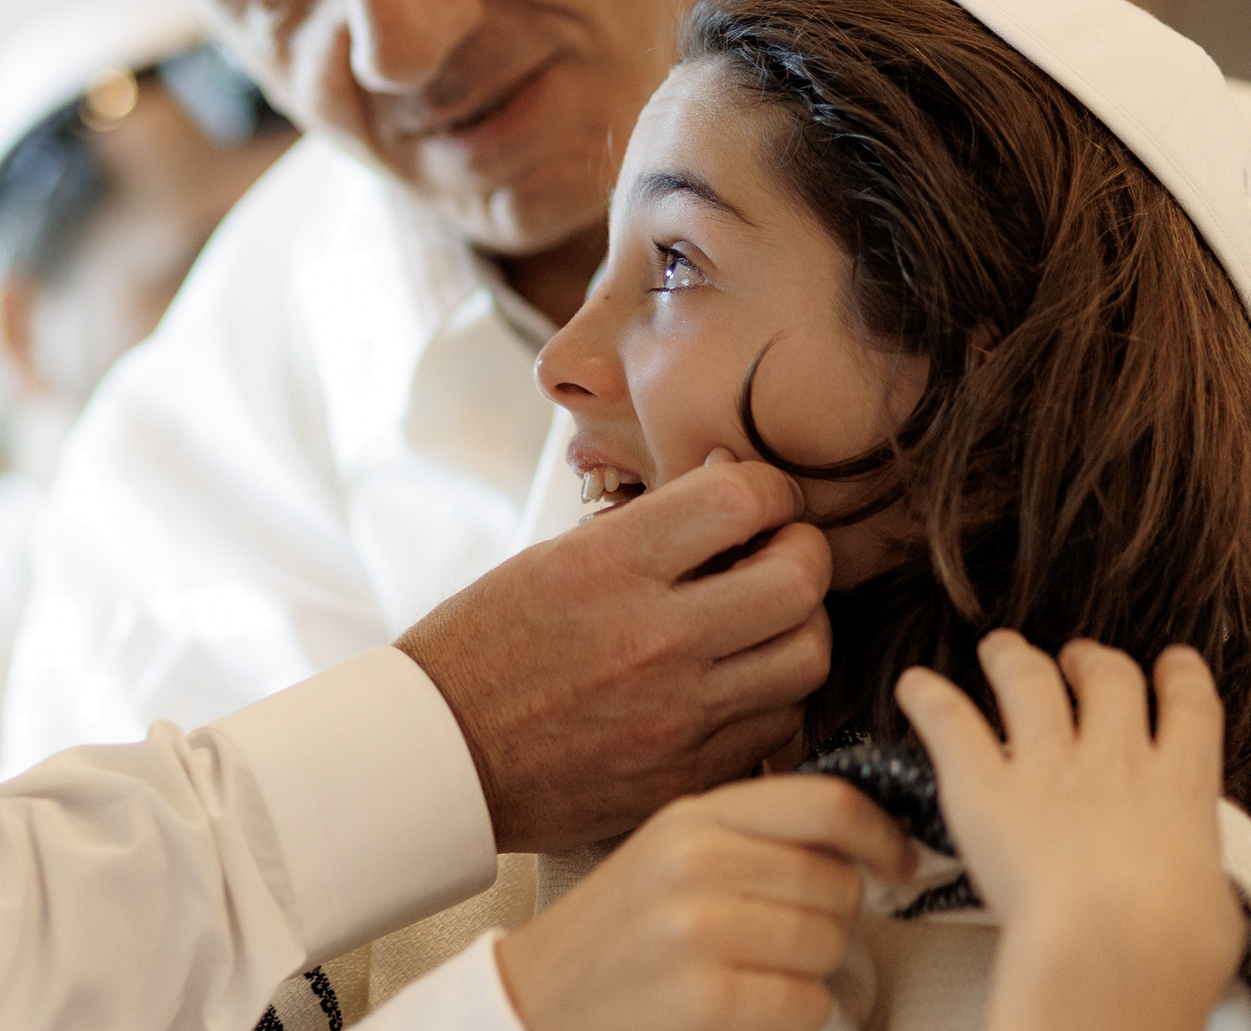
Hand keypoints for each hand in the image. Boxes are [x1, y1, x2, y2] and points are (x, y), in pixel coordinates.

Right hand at [397, 457, 831, 853]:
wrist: (441, 756)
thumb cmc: (489, 645)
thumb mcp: (552, 558)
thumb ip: (648, 524)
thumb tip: (732, 476)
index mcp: (611, 567)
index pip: (743, 500)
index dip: (770, 488)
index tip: (762, 497)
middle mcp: (656, 638)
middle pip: (801, 579)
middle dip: (803, 553)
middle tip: (779, 552)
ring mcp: (680, 714)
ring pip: (809, 656)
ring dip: (799, 626)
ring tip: (764, 620)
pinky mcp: (690, 774)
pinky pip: (781, 725)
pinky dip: (774, 695)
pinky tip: (740, 681)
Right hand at [495, 775, 913, 1030]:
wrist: (536, 1003)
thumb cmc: (618, 937)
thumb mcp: (672, 855)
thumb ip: (752, 836)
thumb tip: (863, 841)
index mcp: (691, 815)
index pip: (824, 802)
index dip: (881, 833)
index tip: (898, 863)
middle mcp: (694, 859)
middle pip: (837, 883)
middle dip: (831, 921)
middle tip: (783, 941)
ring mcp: (697, 927)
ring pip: (830, 945)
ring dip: (812, 973)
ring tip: (754, 975)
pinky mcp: (705, 996)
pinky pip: (807, 1003)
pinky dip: (791, 1016)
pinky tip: (742, 1009)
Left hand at [897, 634, 1243, 1030]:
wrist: (1113, 944)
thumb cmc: (1172, 945)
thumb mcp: (1213, 908)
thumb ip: (1197, 879)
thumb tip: (1195, 893)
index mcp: (1180, 787)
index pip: (1189, 706)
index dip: (1179, 676)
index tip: (1172, 665)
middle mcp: (1114, 759)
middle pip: (1108, 676)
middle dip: (1092, 660)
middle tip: (1077, 660)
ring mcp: (1047, 764)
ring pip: (1029, 679)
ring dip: (1012, 657)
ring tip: (1001, 649)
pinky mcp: (984, 783)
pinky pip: (949, 720)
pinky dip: (925, 697)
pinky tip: (912, 686)